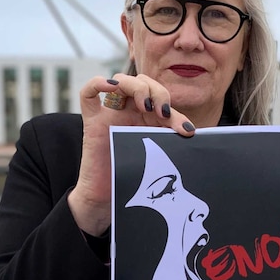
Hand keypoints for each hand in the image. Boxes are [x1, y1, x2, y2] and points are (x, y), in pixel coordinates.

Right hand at [68, 74, 195, 236]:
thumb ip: (170, 139)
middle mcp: (129, 111)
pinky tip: (112, 86)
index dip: (175, 110)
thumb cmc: (135, 178)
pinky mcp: (92, 122)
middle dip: (158, 93)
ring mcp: (110, 114)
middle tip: (163, 113)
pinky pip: (88, 92)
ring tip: (146, 105)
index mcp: (147, 117)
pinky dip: (99, 83)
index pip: (161, 98)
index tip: (185, 130)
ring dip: (137, 87)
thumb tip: (191, 130)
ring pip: (121, 81)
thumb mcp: (159, 154)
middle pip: (143, 83)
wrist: (110, 199)